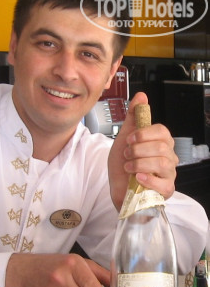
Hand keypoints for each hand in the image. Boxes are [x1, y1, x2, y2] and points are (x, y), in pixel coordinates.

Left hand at [108, 92, 178, 210]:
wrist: (117, 190)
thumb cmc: (123, 167)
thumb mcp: (124, 139)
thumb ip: (133, 118)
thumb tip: (141, 96)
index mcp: (160, 143)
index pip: (161, 131)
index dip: (143, 134)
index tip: (129, 140)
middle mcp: (168, 157)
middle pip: (161, 147)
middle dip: (138, 150)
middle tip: (126, 155)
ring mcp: (169, 174)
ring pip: (161, 163)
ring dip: (139, 164)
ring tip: (128, 168)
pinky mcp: (166, 190)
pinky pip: (163, 183)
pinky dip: (147, 179)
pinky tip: (136, 178)